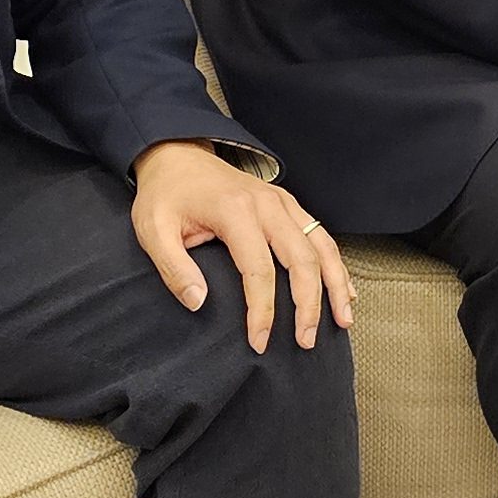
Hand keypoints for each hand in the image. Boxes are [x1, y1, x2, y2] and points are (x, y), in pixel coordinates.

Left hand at [132, 138, 355, 352]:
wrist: (177, 156)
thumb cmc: (166, 195)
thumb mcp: (152, 230)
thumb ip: (174, 268)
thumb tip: (198, 303)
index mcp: (235, 211)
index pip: (259, 270)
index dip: (262, 311)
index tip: (259, 341)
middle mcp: (267, 204)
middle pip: (302, 259)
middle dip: (309, 305)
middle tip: (305, 340)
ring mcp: (282, 202)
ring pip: (321, 246)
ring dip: (335, 285)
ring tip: (343, 320)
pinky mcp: (288, 204)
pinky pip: (321, 236)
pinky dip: (337, 265)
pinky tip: (345, 290)